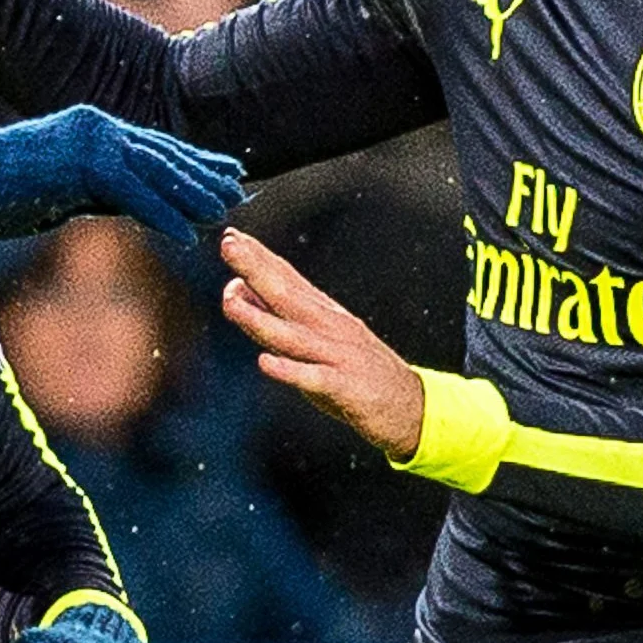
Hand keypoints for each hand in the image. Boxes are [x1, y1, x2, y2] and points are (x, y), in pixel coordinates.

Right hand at [0, 106, 243, 242]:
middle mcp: (96, 126)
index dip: (192, 162)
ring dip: (193, 195)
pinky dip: (163, 214)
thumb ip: (98, 192)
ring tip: (222, 214)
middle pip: (164, 153)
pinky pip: (133, 192)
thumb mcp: (59, 190)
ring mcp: (89, 140)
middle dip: (204, 175)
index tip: (223, 176)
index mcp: (91, 127)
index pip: (153, 145)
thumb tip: (132, 208)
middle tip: (238, 192)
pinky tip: (186, 235)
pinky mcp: (80, 162)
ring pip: (156, 169)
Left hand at [218, 229, 424, 461]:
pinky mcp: (345, 386)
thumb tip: (243, 292)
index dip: (259, 257)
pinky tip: (265, 363)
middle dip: (256, 269)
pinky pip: (314, 377)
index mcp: (324, 315)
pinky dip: (290, 370)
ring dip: (260, 317)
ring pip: (293, 334)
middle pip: (287, 295)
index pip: (288, 279)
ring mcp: (338, 355)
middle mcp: (330, 328)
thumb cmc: (358, 372)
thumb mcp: (320, 339)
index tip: (232, 236)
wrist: (412, 406)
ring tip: (231, 300)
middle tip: (229, 245)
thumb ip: (282, 318)